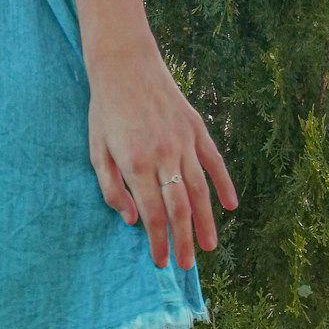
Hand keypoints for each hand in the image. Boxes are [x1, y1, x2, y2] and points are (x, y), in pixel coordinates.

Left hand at [86, 46, 237, 270]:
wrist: (125, 63)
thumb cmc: (105, 110)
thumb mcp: (97, 151)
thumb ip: (112, 189)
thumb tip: (133, 221)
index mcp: (136, 164)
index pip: (153, 214)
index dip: (158, 242)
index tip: (160, 263)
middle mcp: (164, 156)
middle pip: (179, 209)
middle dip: (184, 241)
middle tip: (188, 265)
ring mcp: (184, 141)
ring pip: (199, 190)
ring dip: (206, 222)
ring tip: (210, 246)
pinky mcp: (196, 127)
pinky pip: (214, 161)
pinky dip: (224, 184)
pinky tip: (231, 206)